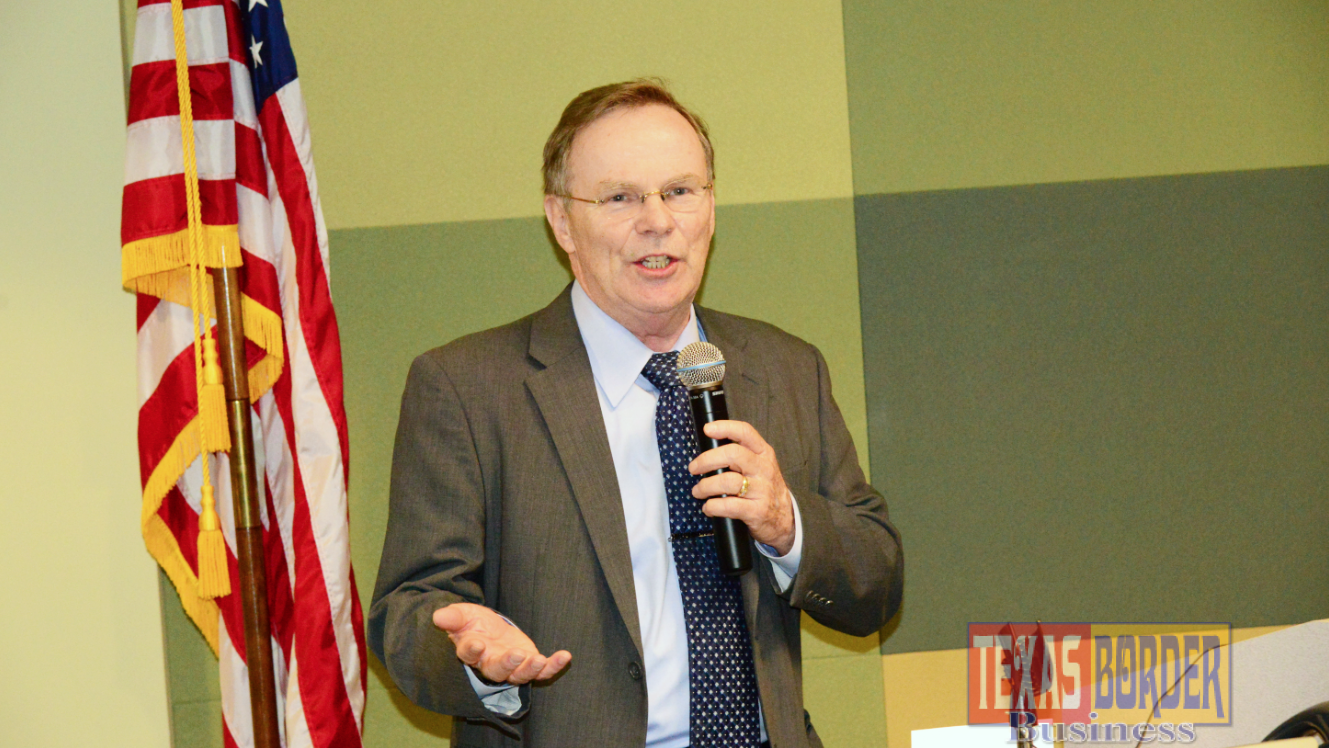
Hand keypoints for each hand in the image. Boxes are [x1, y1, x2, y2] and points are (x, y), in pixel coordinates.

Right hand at [433, 603, 571, 684]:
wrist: (487, 630)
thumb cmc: (470, 623)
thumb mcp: (461, 615)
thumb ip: (452, 617)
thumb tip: (438, 616)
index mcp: (470, 651)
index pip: (469, 654)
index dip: (472, 650)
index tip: (477, 643)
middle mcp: (489, 664)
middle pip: (496, 670)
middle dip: (507, 664)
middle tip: (515, 655)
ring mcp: (510, 667)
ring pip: (519, 675)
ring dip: (530, 669)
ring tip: (540, 659)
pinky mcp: (528, 664)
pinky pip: (542, 672)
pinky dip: (553, 666)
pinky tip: (564, 656)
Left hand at [688, 420, 795, 554]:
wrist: (784, 519)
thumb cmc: (765, 489)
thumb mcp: (760, 466)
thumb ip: (740, 455)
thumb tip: (707, 451)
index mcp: (763, 453)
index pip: (745, 433)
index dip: (725, 427)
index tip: (707, 429)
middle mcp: (764, 469)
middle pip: (732, 454)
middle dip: (707, 460)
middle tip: (694, 468)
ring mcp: (762, 490)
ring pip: (727, 481)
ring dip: (705, 486)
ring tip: (698, 491)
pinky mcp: (757, 511)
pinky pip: (729, 506)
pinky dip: (712, 506)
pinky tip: (709, 507)